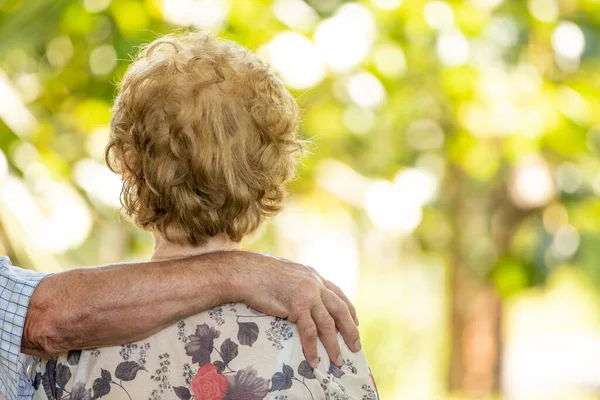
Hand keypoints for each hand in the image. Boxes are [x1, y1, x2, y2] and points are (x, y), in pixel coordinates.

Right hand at [231, 252, 360, 367]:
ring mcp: (307, 294)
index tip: (355, 322)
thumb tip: (301, 300)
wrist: (246, 272)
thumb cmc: (260, 274)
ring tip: (338, 360)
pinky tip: (314, 359)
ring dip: (334, 344)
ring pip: (328, 323)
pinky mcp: (297, 306)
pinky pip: (309, 331)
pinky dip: (312, 348)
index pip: (338, 293)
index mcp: (313, 276)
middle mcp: (315, 284)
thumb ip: (299, 285)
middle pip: (340, 309)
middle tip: (356, 346)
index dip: (349, 309)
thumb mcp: (288, 275)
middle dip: (350, 329)